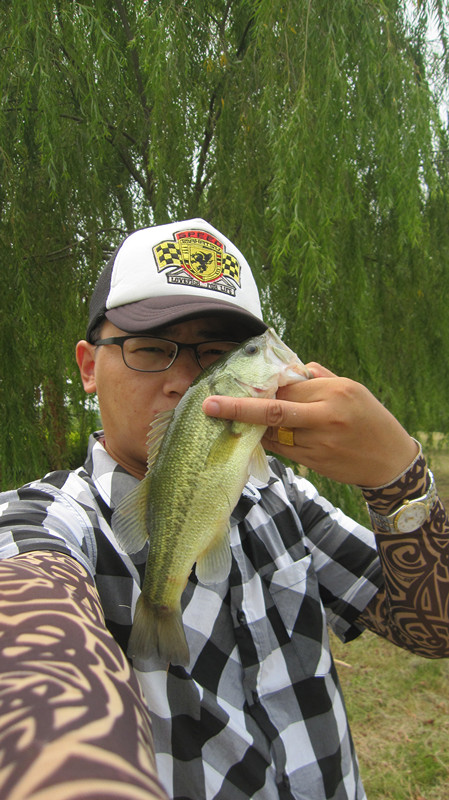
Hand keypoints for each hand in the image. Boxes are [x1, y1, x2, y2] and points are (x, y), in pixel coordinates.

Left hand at [202, 363, 418, 486]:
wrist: (390, 461)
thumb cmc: (370, 419)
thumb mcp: (352, 389)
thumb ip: (320, 378)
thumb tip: (292, 369)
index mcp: (335, 391)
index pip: (289, 385)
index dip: (262, 385)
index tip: (236, 382)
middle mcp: (326, 416)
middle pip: (275, 409)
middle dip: (240, 407)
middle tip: (211, 405)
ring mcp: (319, 442)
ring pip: (274, 433)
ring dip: (251, 427)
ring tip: (228, 420)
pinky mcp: (314, 462)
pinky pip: (281, 449)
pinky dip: (267, 441)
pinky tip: (255, 436)